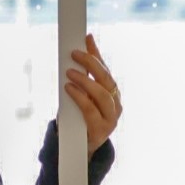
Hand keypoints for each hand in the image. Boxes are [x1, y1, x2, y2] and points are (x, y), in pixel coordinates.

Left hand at [65, 33, 122, 159]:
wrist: (81, 146)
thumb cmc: (81, 116)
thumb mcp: (81, 94)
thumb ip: (81, 75)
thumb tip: (75, 51)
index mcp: (112, 92)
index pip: (104, 68)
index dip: (96, 53)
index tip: (86, 37)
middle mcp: (115, 103)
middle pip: (106, 79)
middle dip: (91, 63)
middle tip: (74, 54)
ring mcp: (111, 117)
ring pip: (102, 94)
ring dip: (85, 81)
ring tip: (70, 73)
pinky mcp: (101, 129)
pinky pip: (90, 110)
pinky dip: (79, 97)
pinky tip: (69, 88)